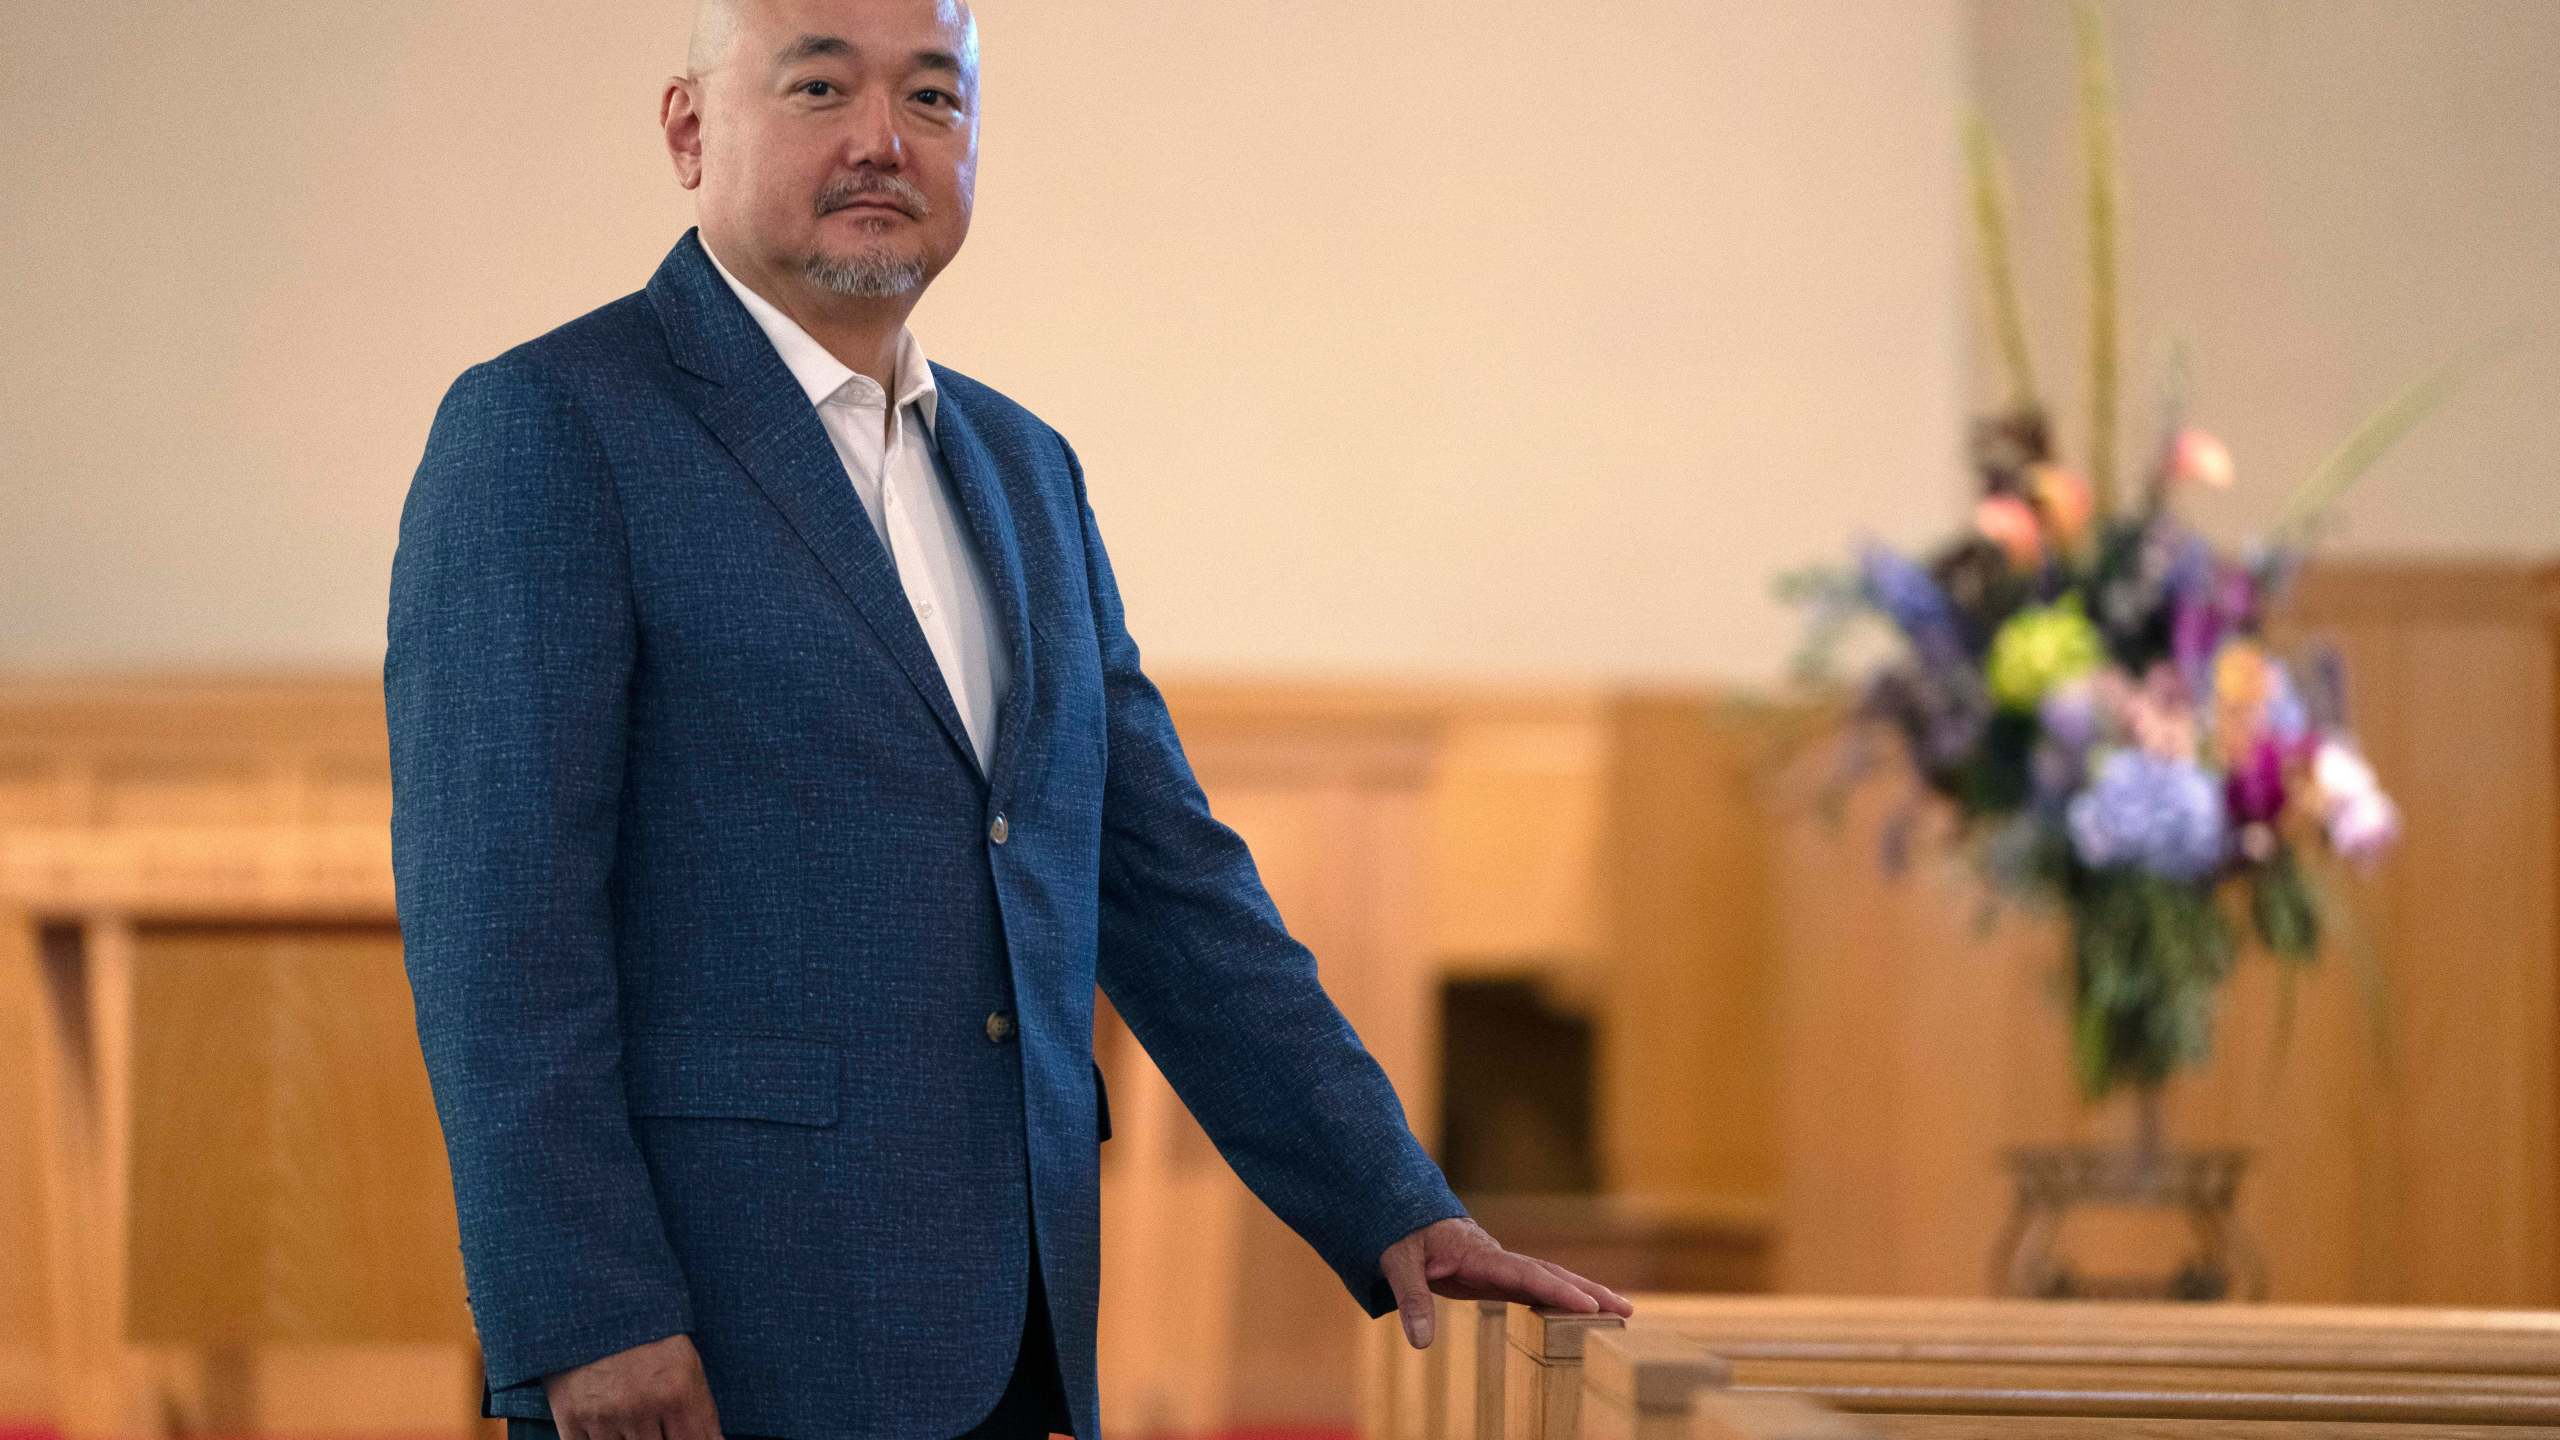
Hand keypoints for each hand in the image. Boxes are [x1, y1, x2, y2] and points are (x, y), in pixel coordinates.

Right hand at [542, 1332, 724, 1439]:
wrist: (593, 1305)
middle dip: (656, 1438)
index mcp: (676, 1392)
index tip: (678, 1434)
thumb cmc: (648, 1336)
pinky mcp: (570, 1418)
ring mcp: (602, 1415)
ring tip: (628, 1411)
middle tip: (649, 1416)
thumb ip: (703, 1413)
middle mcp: (639, 1406)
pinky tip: (605, 1422)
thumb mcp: (687, 1364)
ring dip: (628, 1439)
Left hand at [1379, 1216, 1635, 1348]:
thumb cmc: (1401, 1234)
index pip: (1526, 1274)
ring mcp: (1501, 1266)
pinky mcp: (1498, 1275)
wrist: (1404, 1212)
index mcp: (1479, 1254)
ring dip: (1584, 1293)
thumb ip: (1411, 1299)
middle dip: (1589, 1291)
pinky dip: (1562, 1298)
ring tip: (1623, 1310)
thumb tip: (1421, 1342)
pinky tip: (1583, 1313)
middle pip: (1551, 1274)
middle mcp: (1498, 1258)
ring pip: (1550, 1278)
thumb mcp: (1397, 1262)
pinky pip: (1536, 1287)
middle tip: (1626, 1309)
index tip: (1588, 1305)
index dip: (1557, 1291)